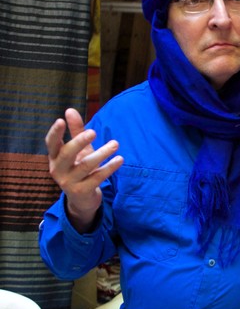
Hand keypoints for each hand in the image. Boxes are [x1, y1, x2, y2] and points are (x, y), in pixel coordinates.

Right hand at [45, 108, 122, 232]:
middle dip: (79, 142)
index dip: (55, 132)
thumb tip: (70, 110)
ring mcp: (69, 182)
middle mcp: (58, 170)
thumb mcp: (78, 150)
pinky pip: (97, 178)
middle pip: (67, 154)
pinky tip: (119, 159)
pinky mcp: (82, 191)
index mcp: (55, 157)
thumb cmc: (79, 168)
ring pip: (85, 166)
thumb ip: (76, 131)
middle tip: (93, 131)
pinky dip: (109, 168)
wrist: (82, 199)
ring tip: (115, 144)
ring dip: (102, 154)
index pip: (51, 143)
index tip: (60, 120)